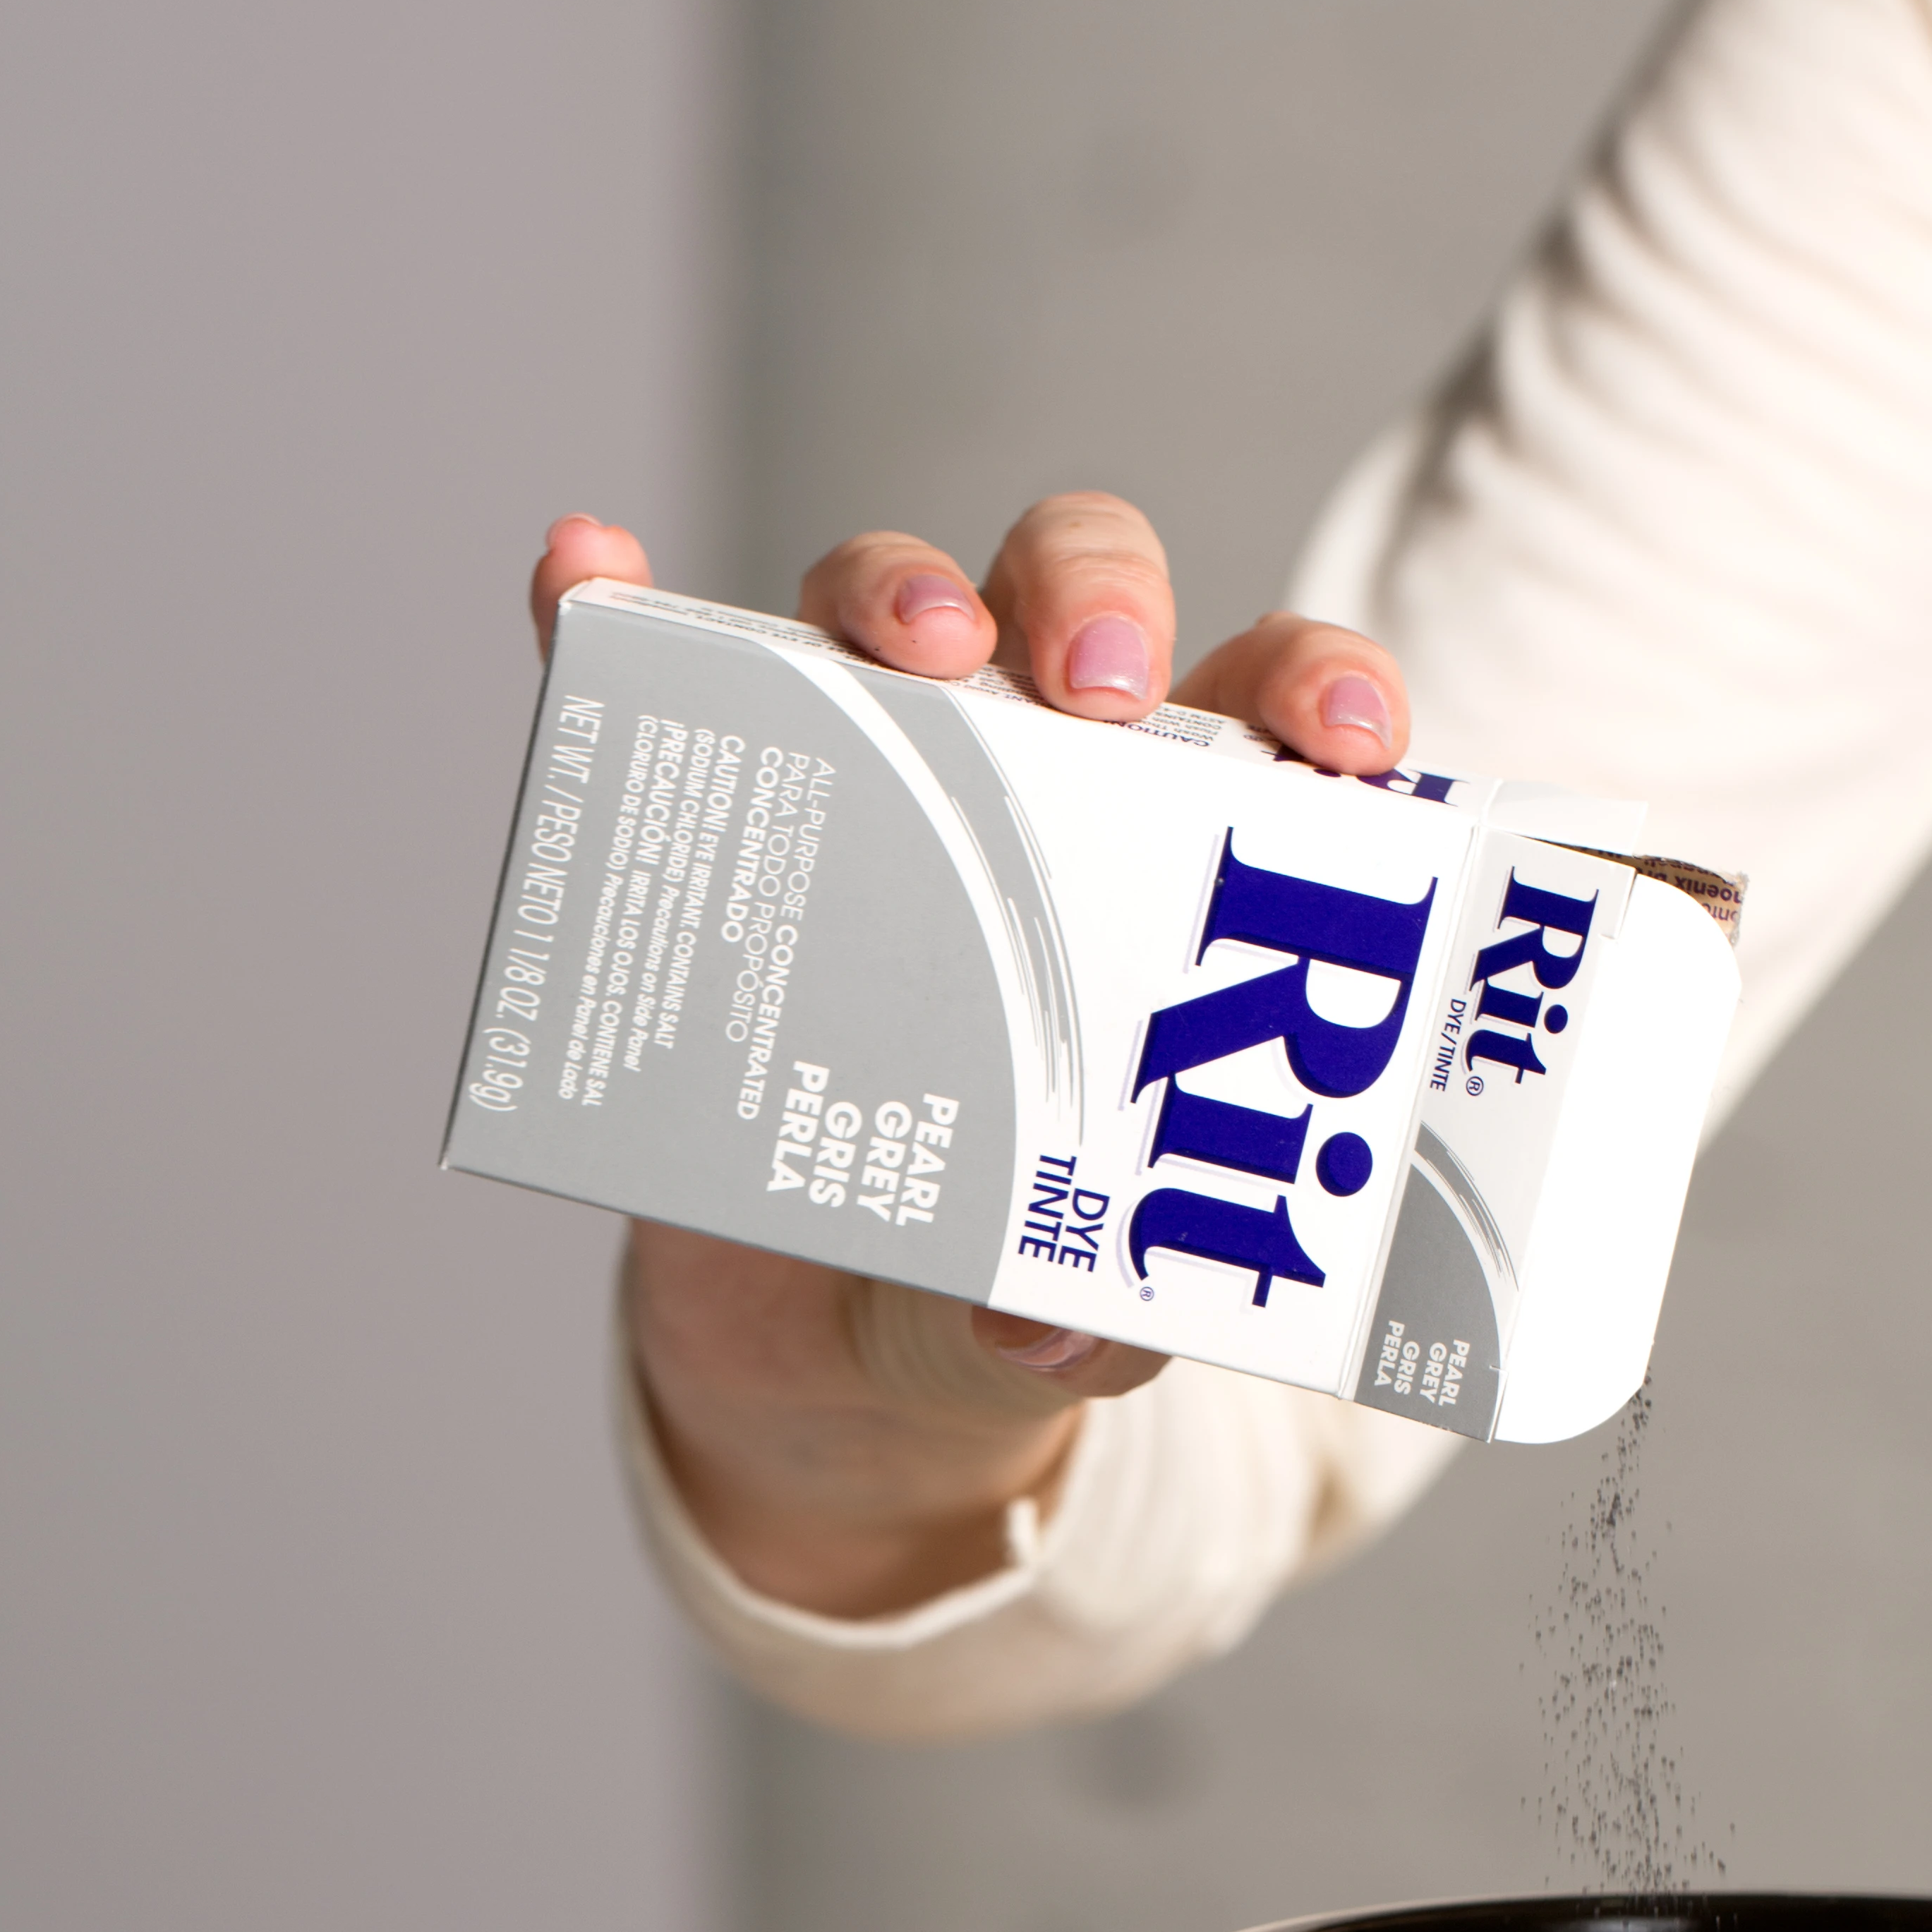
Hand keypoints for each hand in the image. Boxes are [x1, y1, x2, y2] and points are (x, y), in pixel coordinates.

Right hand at [528, 503, 1413, 1617]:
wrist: (814, 1359)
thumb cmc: (985, 1290)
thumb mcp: (1044, 1332)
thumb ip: (1068, 1334)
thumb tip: (1051, 1330)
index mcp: (1166, 863)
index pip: (1267, 714)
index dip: (1317, 688)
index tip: (1344, 743)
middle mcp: (1023, 786)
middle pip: (1076, 606)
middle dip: (1098, 602)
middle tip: (1096, 695)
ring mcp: (857, 786)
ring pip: (882, 604)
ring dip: (898, 589)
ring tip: (915, 655)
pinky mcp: (702, 818)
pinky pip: (645, 672)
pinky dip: (606, 609)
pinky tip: (587, 572)